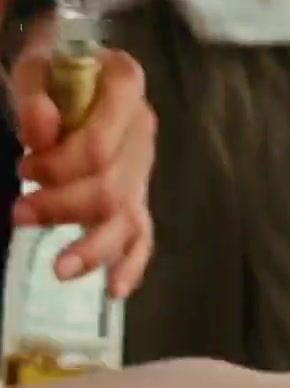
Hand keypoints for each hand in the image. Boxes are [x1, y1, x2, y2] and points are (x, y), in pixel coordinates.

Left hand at [8, 44, 156, 298]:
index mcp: (126, 91)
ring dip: (92, 246)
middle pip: (110, 188)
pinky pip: (143, 236)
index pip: (99, 147)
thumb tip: (41, 129)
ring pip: (125, 217)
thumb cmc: (51, 72)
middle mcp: (142, 133)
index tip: (26, 166)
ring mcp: (142, 169)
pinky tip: (114, 291)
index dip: (60, 164)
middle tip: (19, 213)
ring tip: (59, 270)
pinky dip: (131, 265)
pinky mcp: (137, 198)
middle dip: (62, 207)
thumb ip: (34, 95)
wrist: (72, 77)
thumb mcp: (34, 68)